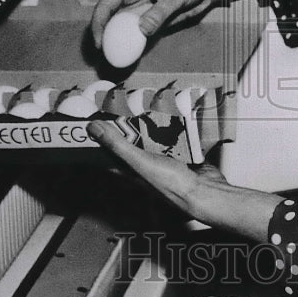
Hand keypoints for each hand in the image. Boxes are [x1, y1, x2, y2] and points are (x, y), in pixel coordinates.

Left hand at [88, 119, 281, 242]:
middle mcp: (143, 166)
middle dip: (127, 126)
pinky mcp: (179, 154)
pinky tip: (172, 116)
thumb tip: (93, 128)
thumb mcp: (140, 161)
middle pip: (130, 143)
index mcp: (130, 170)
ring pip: (150, 139)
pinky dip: (171, 127)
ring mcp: (162, 160)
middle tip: (122, 106)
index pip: (107, 153)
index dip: (100, 138)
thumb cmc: (171, 183)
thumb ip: (117, 145)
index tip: (95, 119)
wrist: (204, 191)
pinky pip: (171, 137)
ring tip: (146, 106)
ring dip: (150, 125)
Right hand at [90, 0, 219, 44]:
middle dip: (103, 36)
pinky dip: (131, 46)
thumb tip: (142, 30)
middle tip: (103, 56)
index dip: (98, 23)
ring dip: (116, 43)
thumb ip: (160, 12)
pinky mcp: (150, 21)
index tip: (99, 42)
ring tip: (113, 60)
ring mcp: (140, 10)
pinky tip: (129, 57)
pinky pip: (136, 35)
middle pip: (109, 18)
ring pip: (120, 28)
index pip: (106, 4)